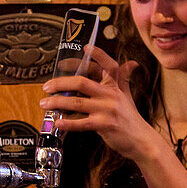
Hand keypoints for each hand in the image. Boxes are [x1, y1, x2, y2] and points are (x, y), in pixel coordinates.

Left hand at [39, 45, 157, 162]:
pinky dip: (68, 123)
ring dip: (58, 102)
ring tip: (45, 103)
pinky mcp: (105, 125)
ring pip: (77, 102)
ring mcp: (107, 110)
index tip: (85, 47)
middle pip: (82, 82)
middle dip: (61, 83)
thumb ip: (124, 78)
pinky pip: (82, 123)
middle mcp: (111, 95)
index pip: (108, 65)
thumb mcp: (127, 95)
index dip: (98, 55)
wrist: (141, 139)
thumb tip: (132, 63)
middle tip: (47, 86)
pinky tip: (57, 122)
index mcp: (115, 86)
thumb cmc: (130, 117)